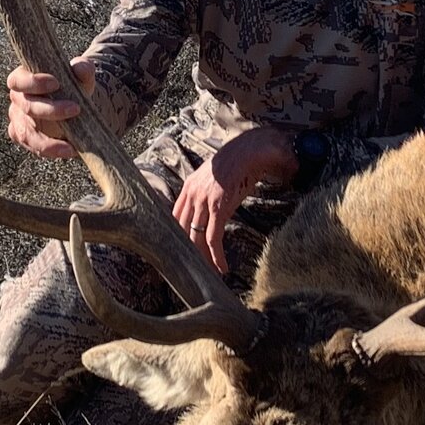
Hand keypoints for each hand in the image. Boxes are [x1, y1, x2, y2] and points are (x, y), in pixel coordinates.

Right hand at [5, 59, 94, 158]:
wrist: (74, 104)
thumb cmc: (71, 84)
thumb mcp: (79, 75)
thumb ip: (82, 68)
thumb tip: (80, 68)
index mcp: (23, 78)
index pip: (18, 80)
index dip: (33, 82)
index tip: (56, 83)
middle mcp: (17, 99)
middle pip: (27, 106)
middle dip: (51, 110)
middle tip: (75, 109)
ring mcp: (18, 120)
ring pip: (26, 133)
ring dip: (48, 140)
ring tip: (71, 145)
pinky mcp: (24, 136)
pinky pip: (32, 146)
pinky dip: (50, 150)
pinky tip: (68, 150)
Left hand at [172, 126, 297, 270]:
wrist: (251, 149)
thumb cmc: (237, 164)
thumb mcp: (214, 179)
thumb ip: (206, 194)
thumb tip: (208, 212)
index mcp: (188, 188)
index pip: (174, 219)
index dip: (175, 239)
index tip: (181, 255)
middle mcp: (191, 195)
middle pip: (182, 232)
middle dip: (187, 254)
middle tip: (193, 272)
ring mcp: (203, 201)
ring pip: (195, 239)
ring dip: (203, 260)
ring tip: (210, 275)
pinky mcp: (218, 207)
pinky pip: (213, 237)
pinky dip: (216, 255)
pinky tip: (223, 267)